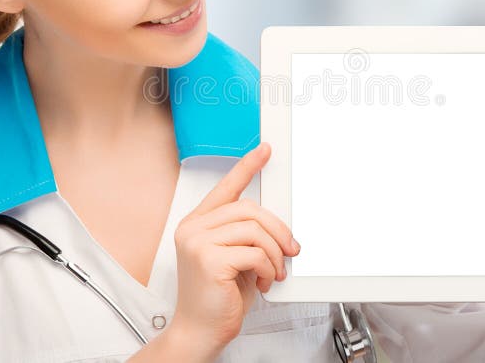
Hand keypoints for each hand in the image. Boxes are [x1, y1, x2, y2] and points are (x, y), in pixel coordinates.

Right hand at [172, 142, 300, 351]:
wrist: (200, 332)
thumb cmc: (218, 298)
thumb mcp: (235, 258)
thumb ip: (247, 236)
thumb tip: (277, 225)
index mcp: (197, 224)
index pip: (226, 188)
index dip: (247, 167)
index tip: (264, 151)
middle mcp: (193, 229)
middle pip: (249, 209)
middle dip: (278, 230)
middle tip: (291, 249)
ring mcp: (197, 243)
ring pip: (254, 230)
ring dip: (274, 253)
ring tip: (274, 272)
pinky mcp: (208, 260)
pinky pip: (254, 253)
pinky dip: (268, 268)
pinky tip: (263, 281)